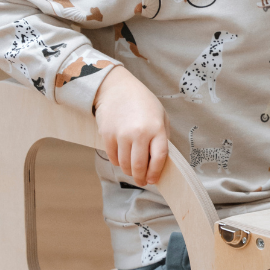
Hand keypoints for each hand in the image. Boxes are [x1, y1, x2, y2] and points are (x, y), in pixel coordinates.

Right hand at [92, 66, 169, 185]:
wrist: (117, 88)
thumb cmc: (142, 102)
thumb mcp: (160, 116)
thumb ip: (162, 137)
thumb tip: (160, 161)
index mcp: (156, 129)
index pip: (159, 158)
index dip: (155, 173)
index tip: (153, 180)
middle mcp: (139, 133)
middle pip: (139, 166)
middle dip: (141, 178)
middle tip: (142, 181)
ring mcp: (121, 135)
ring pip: (124, 165)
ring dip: (129, 172)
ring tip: (133, 171)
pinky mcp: (107, 135)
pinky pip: (113, 157)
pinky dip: (118, 162)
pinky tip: (122, 159)